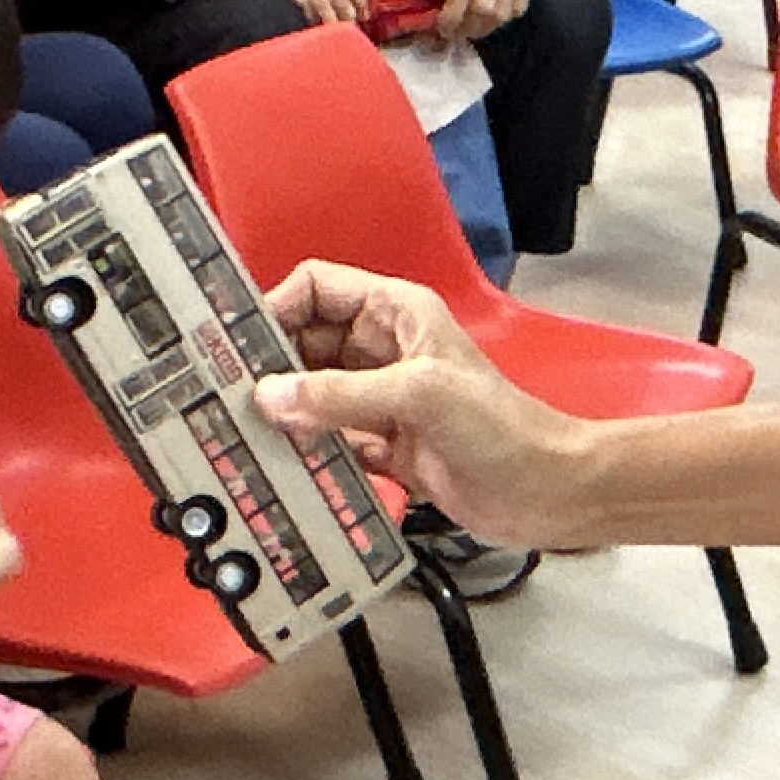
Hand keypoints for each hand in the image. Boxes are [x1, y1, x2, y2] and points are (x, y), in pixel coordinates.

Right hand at [253, 260, 590, 544]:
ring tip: (254, 432)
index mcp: (397, 314)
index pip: (317, 288)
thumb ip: (340, 395)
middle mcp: (385, 351)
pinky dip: (310, 451)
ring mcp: (382, 399)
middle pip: (305, 343)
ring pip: (313, 395)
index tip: (241, 341)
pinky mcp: (384, 445)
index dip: (276, 307)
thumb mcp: (418, 395)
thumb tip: (275, 395)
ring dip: (287, 413)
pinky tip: (292, 463)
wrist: (546, 491)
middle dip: (272, 367)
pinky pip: (330, 440)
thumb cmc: (506, 427)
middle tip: (234, 394)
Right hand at [261, 0, 374, 26]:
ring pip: (327, 10)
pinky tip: (312, 25)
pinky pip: (306, 10)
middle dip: (349, 18)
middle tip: (353, 29)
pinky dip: (311, 18)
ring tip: (336, 33)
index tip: (365, 14)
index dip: (361, 3)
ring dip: (333, 23)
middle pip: (343, 3)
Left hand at [414, 0, 540, 40]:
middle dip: (467, 27)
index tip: (441, 27)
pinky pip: (518, 6)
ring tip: (469, 28)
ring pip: (503, 12)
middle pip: (485, 6)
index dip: (451, 14)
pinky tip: (487, 14)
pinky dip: (501, 18)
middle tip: (454, 32)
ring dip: (483, 28)